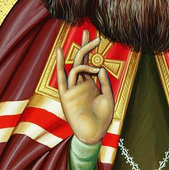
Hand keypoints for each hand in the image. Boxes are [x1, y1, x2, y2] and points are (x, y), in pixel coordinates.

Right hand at [55, 30, 114, 145]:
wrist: (94, 135)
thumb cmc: (103, 119)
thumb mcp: (108, 98)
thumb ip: (105, 82)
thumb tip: (99, 67)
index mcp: (91, 84)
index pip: (89, 62)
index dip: (90, 48)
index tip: (93, 35)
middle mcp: (81, 84)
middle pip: (81, 60)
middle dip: (85, 46)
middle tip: (91, 34)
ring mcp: (73, 89)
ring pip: (75, 68)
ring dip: (84, 63)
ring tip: (94, 68)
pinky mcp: (66, 96)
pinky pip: (62, 79)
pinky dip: (60, 65)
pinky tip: (60, 52)